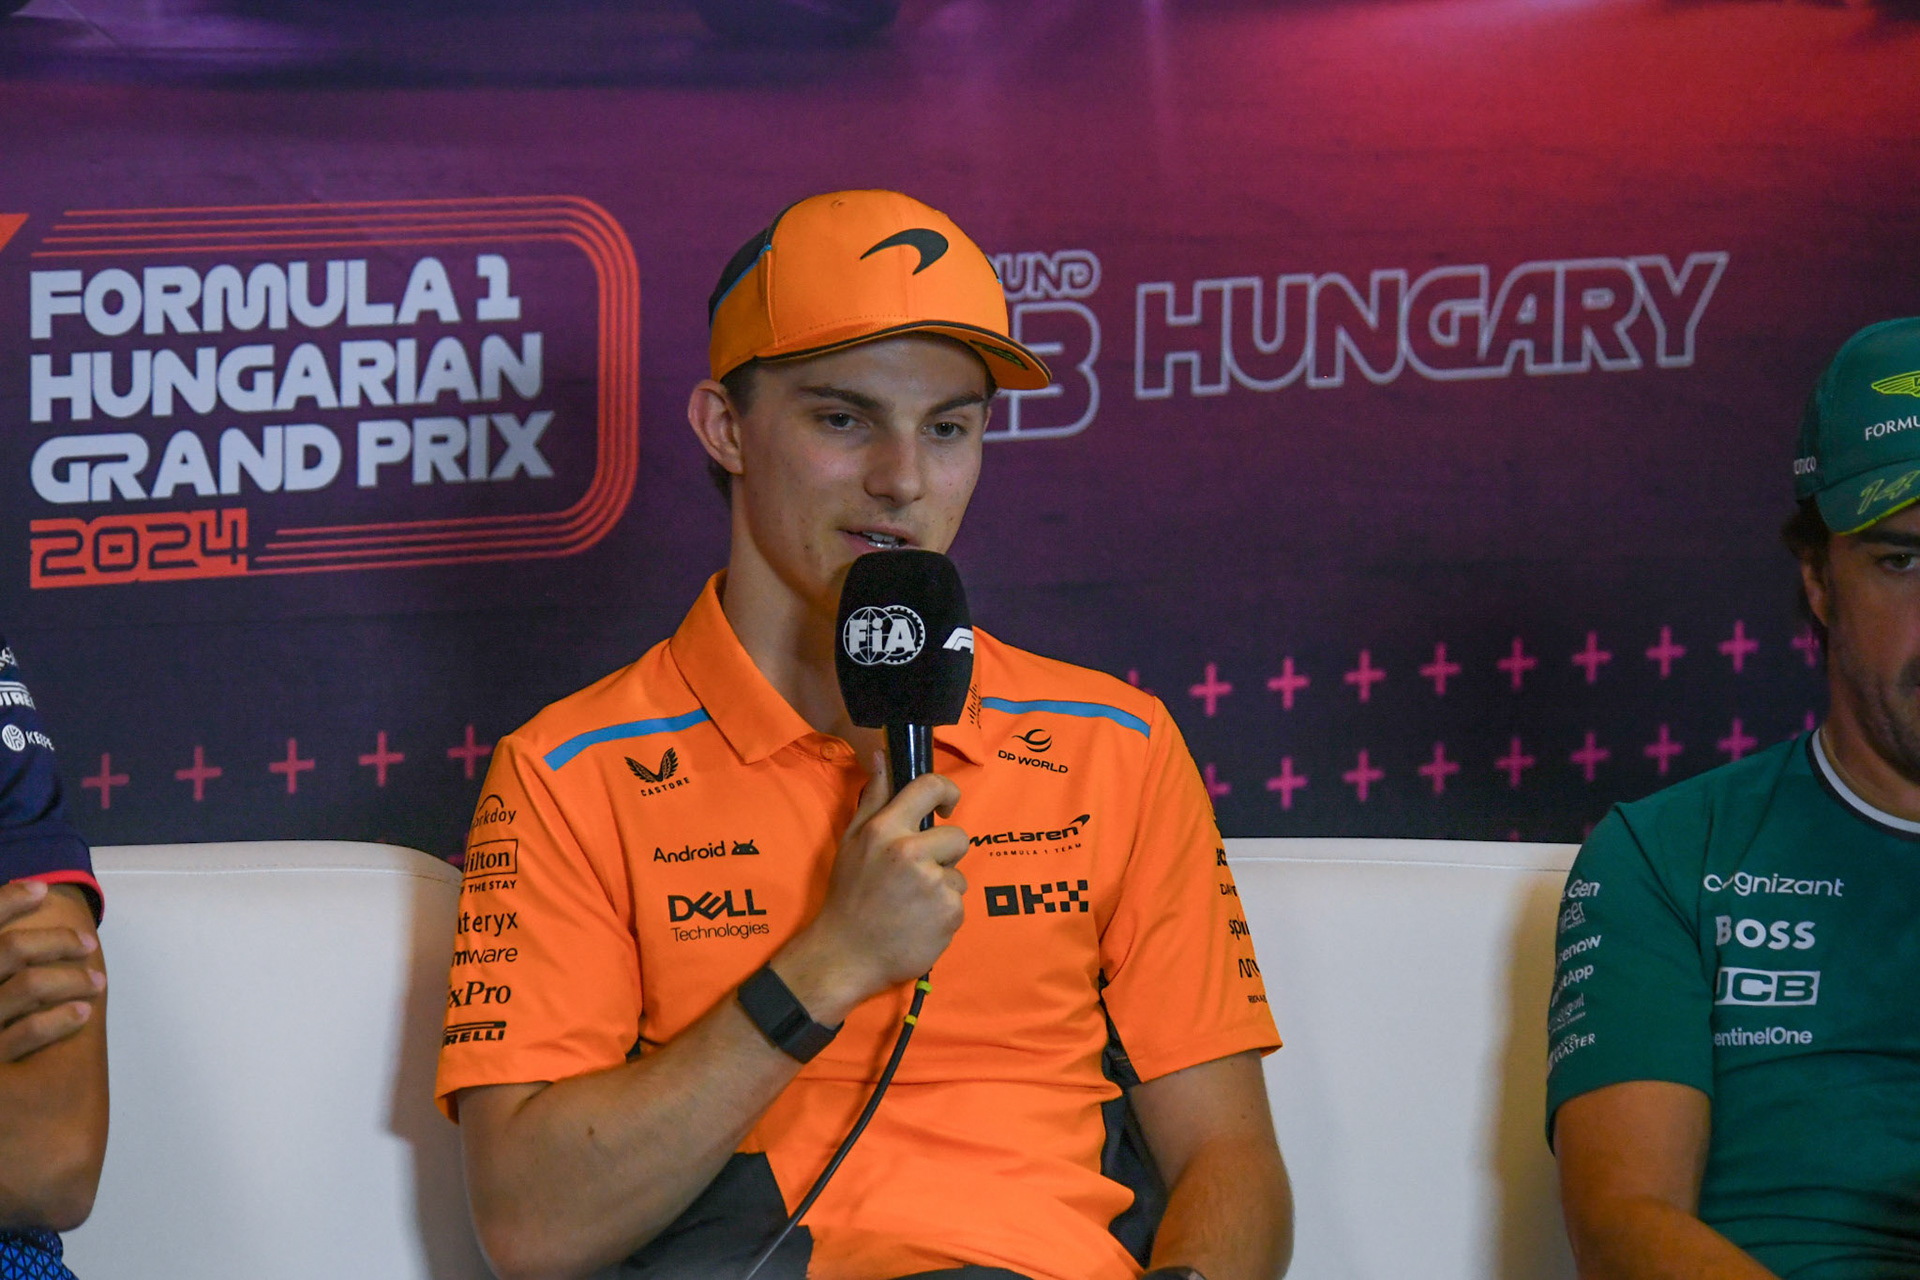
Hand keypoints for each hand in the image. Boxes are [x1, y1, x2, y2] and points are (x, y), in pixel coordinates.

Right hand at [0, 880, 104, 1063]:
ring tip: (97, 980)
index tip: (42, 888)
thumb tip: (29, 923)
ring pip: (27, 986)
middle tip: (88, 942)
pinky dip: (60, 1018)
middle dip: (55, 940)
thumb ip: (7, 968)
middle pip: (8, 949)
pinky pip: (26, 1032)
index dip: (6, 900)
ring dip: (70, 978)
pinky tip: (83, 1013)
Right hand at [781, 753, 967, 1018]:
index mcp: (886, 829)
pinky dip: (943, 912)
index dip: (947, 791)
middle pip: (958, 836)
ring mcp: (933, 884)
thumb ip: (872, 798)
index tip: (947, 805)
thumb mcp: (851, 842)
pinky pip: (958, 902)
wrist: (845, 955)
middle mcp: (911, 852)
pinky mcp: (949, 913)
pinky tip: (918, 922)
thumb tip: (882, 756)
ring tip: (911, 903)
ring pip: (958, 874)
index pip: (930, 787)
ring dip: (942, 887)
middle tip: (917, 874)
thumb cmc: (848, 896)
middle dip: (944, 854)